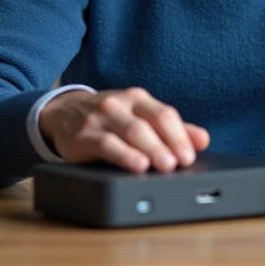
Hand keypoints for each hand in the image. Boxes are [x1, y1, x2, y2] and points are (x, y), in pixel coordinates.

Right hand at [38, 87, 209, 173]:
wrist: (62, 113)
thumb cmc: (109, 119)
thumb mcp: (138, 117)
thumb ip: (170, 129)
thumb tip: (203, 140)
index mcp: (137, 99)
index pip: (164, 114)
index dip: (180, 134)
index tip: (191, 155)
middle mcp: (119, 104)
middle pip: (149, 123)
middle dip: (168, 143)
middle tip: (181, 163)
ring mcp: (100, 118)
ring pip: (131, 131)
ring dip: (151, 149)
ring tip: (165, 166)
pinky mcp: (82, 136)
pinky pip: (106, 144)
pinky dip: (124, 155)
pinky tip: (137, 165)